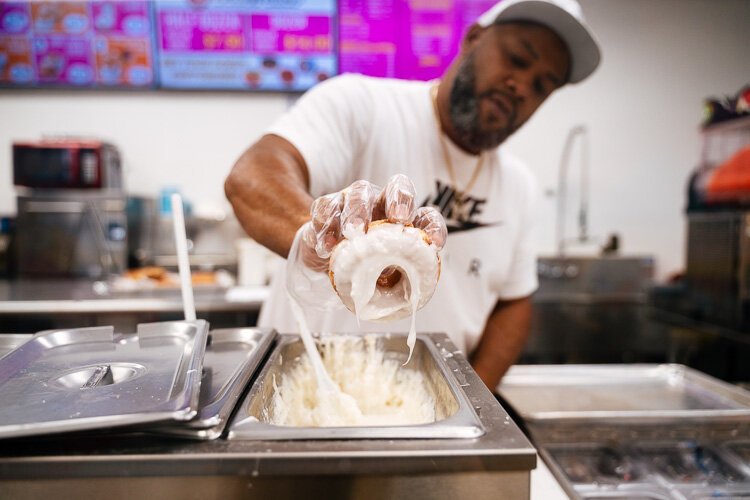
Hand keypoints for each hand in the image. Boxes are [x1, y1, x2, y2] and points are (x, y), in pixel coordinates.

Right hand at [299, 174, 446, 272]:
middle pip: (397, 186)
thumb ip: (396, 277)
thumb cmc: (362, 265)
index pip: (426, 215)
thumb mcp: (383, 274)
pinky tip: (327, 247)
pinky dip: (326, 225)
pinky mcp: (327, 206)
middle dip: (399, 200)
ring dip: (357, 211)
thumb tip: (409, 297)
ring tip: (353, 233)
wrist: (326, 259)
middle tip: (397, 219)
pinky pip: (325, 207)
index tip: (434, 244)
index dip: (433, 226)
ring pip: (359, 193)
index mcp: (404, 221)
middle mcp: (382, 203)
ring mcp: (354, 200)